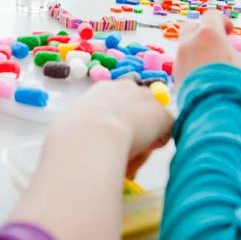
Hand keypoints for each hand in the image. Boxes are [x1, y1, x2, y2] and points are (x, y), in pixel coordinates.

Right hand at [57, 80, 172, 178]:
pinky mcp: (162, 115)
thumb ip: (84, 126)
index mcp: (103, 90)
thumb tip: (85, 137)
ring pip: (153, 117)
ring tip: (134, 151)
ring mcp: (147, 99)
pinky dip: (160, 141)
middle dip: (137, 123)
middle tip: (126, 144)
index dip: (120, 116)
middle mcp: (128, 88)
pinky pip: (167, 129)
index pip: (119, 98)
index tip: (114, 132)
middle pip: (138, 105)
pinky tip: (146, 151)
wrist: (91, 135)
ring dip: (148, 133)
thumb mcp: (73, 125)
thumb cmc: (73, 135)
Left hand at [174, 9, 240, 88]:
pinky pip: (184, 63)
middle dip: (203, 32)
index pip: (212, 15)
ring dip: (198, 50)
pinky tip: (205, 76)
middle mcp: (190, 42)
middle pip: (192, 26)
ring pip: (186, 46)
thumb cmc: (234, 82)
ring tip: (212, 64)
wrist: (214, 108)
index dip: (223, 21)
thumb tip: (240, 53)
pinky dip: (193, 65)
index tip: (230, 32)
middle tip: (216, 43)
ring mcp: (180, 58)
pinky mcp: (175, 75)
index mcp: (208, 33)